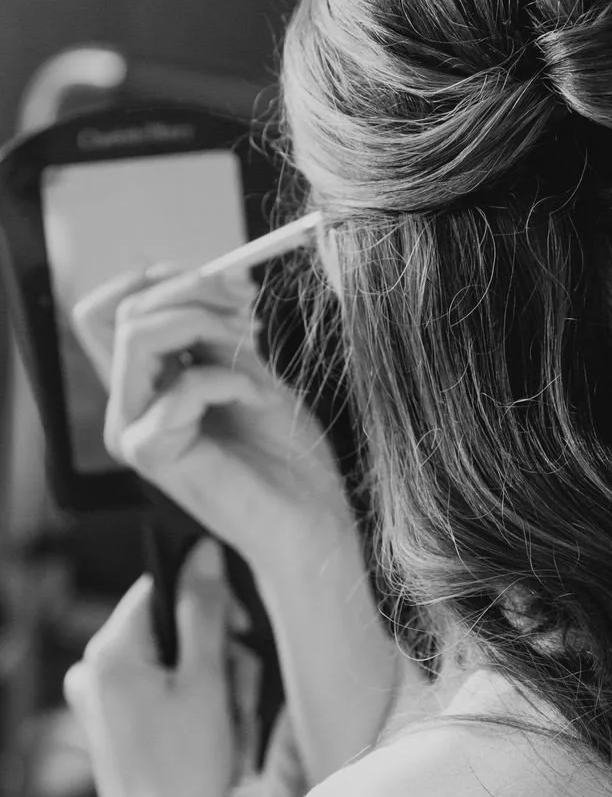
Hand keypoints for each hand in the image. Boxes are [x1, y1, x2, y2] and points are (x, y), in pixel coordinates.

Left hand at [64, 539, 236, 796]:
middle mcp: (93, 671)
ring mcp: (99, 702)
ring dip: (214, 687)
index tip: (241, 632)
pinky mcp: (111, 727)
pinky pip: (161, 693)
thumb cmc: (187, 766)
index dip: (208, 602)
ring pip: (172, 662)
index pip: (160, 587)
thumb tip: (203, 552)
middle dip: (218, 657)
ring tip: (230, 727)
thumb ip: (204, 612)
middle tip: (240, 694)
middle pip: (171, 628)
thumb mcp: (207, 680)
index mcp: (108, 653)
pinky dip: (195, 707)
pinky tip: (215, 738)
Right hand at [71, 266, 351, 566]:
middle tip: (250, 310)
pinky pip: (182, 383)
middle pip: (124, 313)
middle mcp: (128, 409)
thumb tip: (212, 277)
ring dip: (207, 326)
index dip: (164, 279)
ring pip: (136, 334)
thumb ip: (217, 332)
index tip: (230, 282)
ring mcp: (134, 431)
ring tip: (256, 356)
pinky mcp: (151, 453)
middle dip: (194, 292)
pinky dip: (233, 379)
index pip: (113, 308)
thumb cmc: (289, 457)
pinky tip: (263, 401)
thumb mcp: (251, 372)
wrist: (312, 519)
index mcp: (146, 388)